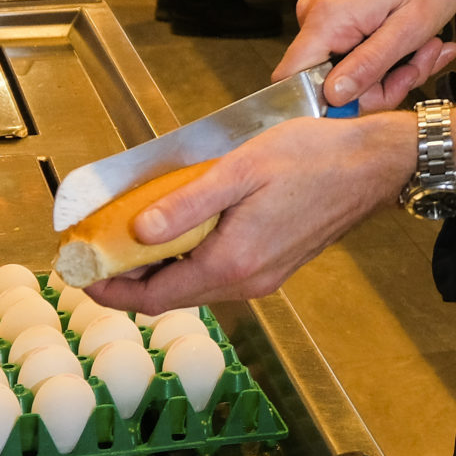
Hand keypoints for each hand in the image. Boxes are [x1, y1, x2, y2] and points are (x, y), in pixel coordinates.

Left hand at [83, 111, 415, 311]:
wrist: (373, 164)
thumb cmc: (315, 158)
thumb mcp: (241, 171)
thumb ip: (187, 203)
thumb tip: (138, 230)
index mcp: (234, 263)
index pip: (155, 297)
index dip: (112, 291)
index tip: (82, 276)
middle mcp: (248, 280)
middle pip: (173, 296)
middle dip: (130, 279)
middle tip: (100, 252)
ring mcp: (264, 275)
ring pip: (196, 285)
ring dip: (161, 268)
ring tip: (135, 235)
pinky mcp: (276, 263)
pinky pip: (220, 273)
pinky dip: (191, 259)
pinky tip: (184, 230)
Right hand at [273, 0, 455, 107]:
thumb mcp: (410, 28)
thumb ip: (369, 65)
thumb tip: (333, 98)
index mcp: (327, 18)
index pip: (293, 82)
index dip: (331, 104)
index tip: (375, 96)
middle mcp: (315, 15)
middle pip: (329, 82)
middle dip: (380, 85)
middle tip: (418, 65)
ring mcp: (324, 14)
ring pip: (347, 71)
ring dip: (390, 71)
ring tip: (424, 48)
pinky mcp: (336, 14)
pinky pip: (352, 53)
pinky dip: (385, 56)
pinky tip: (413, 43)